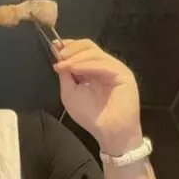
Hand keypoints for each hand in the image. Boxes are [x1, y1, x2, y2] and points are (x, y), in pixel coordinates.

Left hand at [53, 39, 142, 156]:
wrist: (109, 132)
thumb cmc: (90, 116)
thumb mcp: (70, 93)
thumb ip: (66, 75)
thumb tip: (60, 59)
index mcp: (93, 69)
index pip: (82, 50)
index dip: (69, 46)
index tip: (55, 47)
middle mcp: (104, 66)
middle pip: (89, 46)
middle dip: (72, 49)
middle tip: (59, 56)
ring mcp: (115, 69)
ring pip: (95, 53)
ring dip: (77, 57)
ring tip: (64, 64)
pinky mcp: (123, 74)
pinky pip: (104, 64)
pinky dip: (88, 65)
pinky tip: (75, 68)